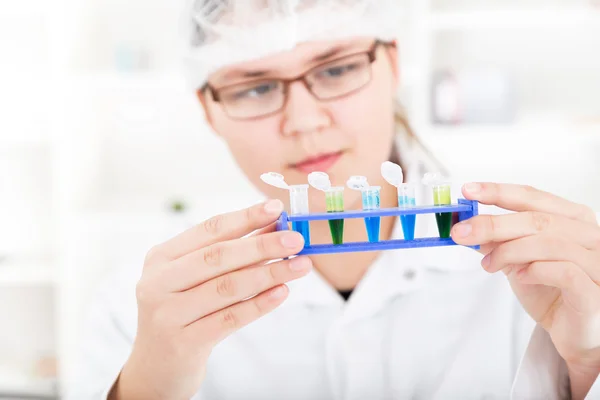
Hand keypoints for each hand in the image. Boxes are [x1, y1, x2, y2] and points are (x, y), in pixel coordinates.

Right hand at [110, 200, 310, 399]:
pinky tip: (282, 292)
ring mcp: (168, 314)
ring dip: (269, 274)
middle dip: (262, 245)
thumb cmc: (183, 312)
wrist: (156, 366)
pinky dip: (259, 304)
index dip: (245, 218)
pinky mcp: (183, 343)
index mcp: (161, 258)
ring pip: (227, 287)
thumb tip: (274, 227)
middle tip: (296, 240)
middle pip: (218, 257)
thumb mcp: (195, 279)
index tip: (276, 208)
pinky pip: (229, 318)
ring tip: (300, 266)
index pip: (208, 230)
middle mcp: (158, 282)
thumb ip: (229, 254)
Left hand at [451, 183, 599, 398]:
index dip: (499, 192)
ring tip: (488, 265)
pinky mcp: (594, 291)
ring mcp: (597, 261)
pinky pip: (563, 271)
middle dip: (493, 224)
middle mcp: (590, 234)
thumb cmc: (550, 291)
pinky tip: (519, 276)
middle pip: (537, 219)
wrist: (574, 332)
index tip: (469, 190)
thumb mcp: (517, 260)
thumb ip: (497, 241)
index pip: (533, 197)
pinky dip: (534, 271)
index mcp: (573, 218)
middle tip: (462, 232)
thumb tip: (466, 226)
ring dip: (509, 252)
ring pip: (548, 243)